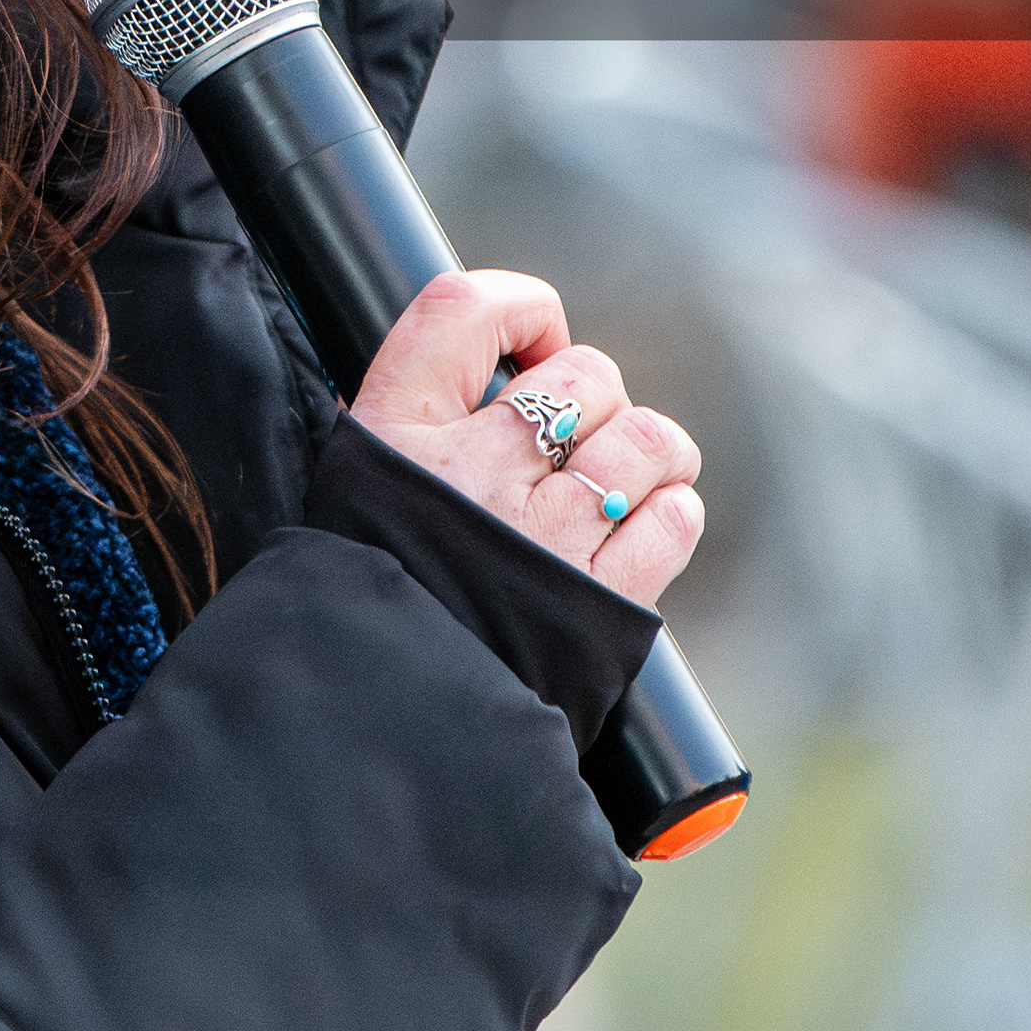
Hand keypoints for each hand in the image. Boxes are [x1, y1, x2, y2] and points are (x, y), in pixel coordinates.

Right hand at [345, 270, 702, 606]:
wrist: (387, 722)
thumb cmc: (373, 594)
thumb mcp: (357, 489)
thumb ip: (410, 422)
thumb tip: (487, 367)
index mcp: (396, 434)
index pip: (463, 307)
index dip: (521, 307)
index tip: (533, 344)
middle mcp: (473, 472)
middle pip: (583, 373)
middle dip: (596, 398)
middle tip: (575, 440)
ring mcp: (543, 536)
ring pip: (647, 438)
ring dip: (652, 451)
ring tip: (629, 474)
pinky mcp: (601, 603)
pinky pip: (673, 519)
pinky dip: (671, 513)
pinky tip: (644, 524)